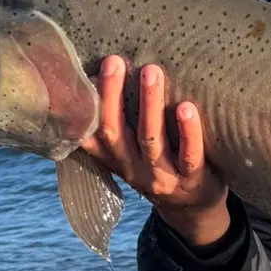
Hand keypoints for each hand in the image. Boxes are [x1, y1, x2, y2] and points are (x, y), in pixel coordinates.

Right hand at [79, 56, 229, 245]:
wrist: (194, 210)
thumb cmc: (161, 166)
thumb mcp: (131, 152)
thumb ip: (119, 124)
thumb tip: (101, 74)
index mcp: (115, 158)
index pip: (89, 134)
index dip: (82, 108)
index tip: (77, 74)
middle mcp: (133, 168)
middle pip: (114, 131)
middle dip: (112, 94)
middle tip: (115, 61)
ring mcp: (162, 177)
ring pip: (150, 140)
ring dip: (149, 104)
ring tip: (151, 71)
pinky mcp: (192, 180)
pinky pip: (189, 155)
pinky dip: (188, 132)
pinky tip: (187, 108)